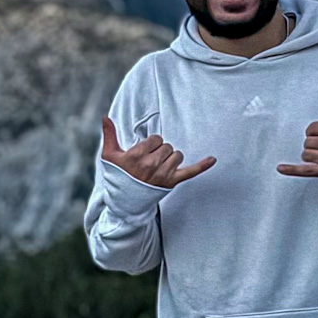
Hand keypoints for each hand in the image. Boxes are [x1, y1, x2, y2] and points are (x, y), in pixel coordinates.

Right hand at [101, 115, 215, 188]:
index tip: (144, 152)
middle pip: (167, 146)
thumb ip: (109, 134)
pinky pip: (190, 171)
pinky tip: (212, 159)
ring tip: (159, 166)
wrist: (125, 201)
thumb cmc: (117, 176)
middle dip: (160, 151)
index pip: (155, 139)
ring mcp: (163, 174)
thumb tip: (105, 117)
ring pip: (177, 155)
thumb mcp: (110, 155)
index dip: (150, 144)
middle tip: (150, 161)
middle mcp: (151, 165)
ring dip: (170, 158)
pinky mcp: (172, 182)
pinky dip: (202, 166)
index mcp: (137, 155)